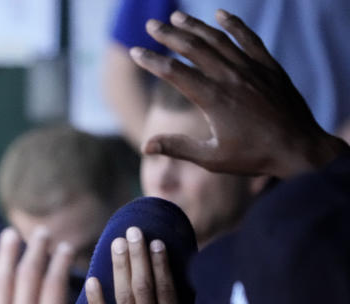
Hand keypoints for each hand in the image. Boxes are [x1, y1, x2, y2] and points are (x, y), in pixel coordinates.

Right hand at [132, 10, 347, 177]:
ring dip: (195, 26)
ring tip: (177, 17)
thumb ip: (178, 147)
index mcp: (213, 99)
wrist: (298, 148)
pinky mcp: (268, 67)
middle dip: (169, 35)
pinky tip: (220, 14)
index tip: (136, 52)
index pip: (174, 72)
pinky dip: (233, 24)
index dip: (152, 61)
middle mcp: (231, 78)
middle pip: (194, 48)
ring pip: (218, 39)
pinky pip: (248, 39)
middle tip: (151, 25)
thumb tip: (145, 146)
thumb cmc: (253, 157)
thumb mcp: (211, 158)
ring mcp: (251, 69)